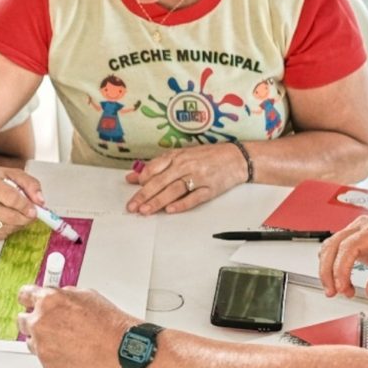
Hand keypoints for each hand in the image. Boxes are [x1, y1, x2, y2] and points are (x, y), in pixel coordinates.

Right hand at [0, 167, 41, 239]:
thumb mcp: (12, 173)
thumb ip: (30, 184)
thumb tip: (40, 201)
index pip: (11, 199)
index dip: (26, 207)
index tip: (34, 210)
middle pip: (9, 217)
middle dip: (25, 218)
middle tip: (30, 215)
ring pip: (4, 228)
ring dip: (16, 225)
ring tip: (17, 215)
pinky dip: (6, 230)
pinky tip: (5, 220)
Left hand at [17, 286, 137, 367]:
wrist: (119, 349)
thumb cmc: (107, 323)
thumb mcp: (85, 295)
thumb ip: (63, 295)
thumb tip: (56, 297)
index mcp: (48, 300)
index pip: (24, 295)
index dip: (27, 298)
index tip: (27, 301)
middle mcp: (40, 321)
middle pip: (22, 319)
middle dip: (33, 320)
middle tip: (48, 323)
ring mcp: (42, 344)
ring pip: (31, 340)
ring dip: (42, 338)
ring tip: (63, 340)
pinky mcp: (47, 363)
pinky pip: (43, 356)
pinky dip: (52, 354)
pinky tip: (69, 350)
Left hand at [125, 143, 246, 214]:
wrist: (236, 158)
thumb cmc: (206, 157)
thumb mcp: (181, 156)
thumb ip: (157, 166)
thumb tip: (132, 177)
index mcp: (177, 156)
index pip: (154, 168)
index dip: (141, 179)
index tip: (131, 189)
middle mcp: (186, 165)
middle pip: (160, 181)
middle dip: (144, 195)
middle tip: (132, 206)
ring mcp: (199, 177)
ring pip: (174, 190)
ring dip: (158, 201)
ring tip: (145, 211)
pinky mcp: (210, 189)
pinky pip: (194, 198)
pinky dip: (182, 204)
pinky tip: (170, 210)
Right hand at [318, 216, 367, 298]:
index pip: (349, 246)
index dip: (340, 268)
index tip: (341, 286)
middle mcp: (362, 226)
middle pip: (333, 246)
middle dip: (328, 271)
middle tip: (333, 291)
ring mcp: (355, 230)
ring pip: (329, 247)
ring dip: (327, 270)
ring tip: (335, 289)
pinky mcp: (351, 238)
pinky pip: (332, 250)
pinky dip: (330, 265)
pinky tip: (336, 279)